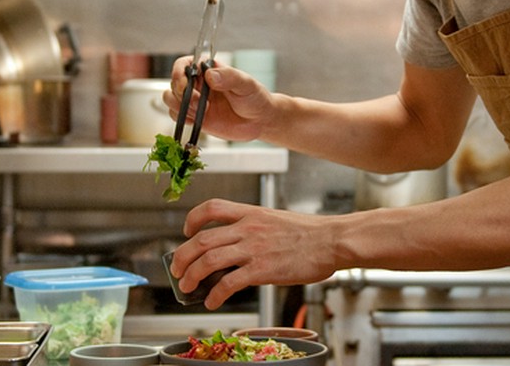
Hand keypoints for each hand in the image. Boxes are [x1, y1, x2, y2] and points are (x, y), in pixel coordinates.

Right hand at [162, 56, 272, 142]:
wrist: (260, 121)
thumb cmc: (255, 97)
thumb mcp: (246, 84)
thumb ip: (229, 77)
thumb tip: (211, 75)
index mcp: (208, 69)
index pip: (183, 65)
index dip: (179, 74)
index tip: (186, 85)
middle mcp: (198, 83)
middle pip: (173, 83)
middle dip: (181, 94)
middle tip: (198, 103)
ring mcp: (195, 100)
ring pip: (170, 99)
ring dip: (178, 106)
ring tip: (199, 112)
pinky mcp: (195, 116)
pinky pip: (177, 116)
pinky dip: (182, 119)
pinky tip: (197, 120)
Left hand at [171, 199, 338, 308]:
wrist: (331, 241)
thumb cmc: (310, 233)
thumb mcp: (276, 221)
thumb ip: (254, 230)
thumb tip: (236, 250)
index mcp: (252, 213)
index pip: (212, 207)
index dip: (193, 219)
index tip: (187, 232)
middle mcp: (248, 228)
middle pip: (202, 239)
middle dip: (182, 256)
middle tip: (177, 269)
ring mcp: (254, 248)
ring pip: (209, 260)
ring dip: (191, 276)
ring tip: (187, 287)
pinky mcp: (262, 270)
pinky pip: (229, 283)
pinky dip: (215, 295)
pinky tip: (213, 302)